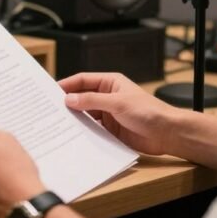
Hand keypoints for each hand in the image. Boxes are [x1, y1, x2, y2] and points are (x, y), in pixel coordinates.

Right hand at [59, 72, 180, 155]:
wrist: (166, 133)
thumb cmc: (148, 111)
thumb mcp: (118, 103)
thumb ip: (93, 101)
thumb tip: (69, 99)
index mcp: (110, 83)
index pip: (84, 80)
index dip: (68, 84)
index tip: (51, 91)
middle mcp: (107, 97)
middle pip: (82, 98)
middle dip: (68, 103)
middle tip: (50, 109)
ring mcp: (108, 114)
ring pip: (85, 114)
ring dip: (75, 119)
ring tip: (57, 124)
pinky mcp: (110, 130)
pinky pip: (92, 129)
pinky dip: (83, 132)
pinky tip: (72, 136)